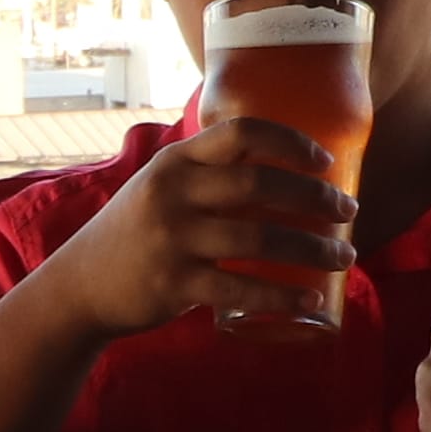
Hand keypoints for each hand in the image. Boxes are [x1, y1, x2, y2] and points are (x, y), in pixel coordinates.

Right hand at [37, 117, 357, 344]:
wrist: (80, 286)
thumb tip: (281, 170)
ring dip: (313, 248)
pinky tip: (310, 298)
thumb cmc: (137, 234)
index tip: (325, 160)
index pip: (240, 133)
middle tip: (350, 210)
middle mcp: (173, 192)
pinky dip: (282, 294)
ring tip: (346, 257)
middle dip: (316, 197)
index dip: (290, 141)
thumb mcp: (161, 188)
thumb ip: (208, 175)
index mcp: (175, 161)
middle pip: (260, 183)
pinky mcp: (174, 283)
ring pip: (260, 237)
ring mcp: (172, 238)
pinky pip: (240, 287)